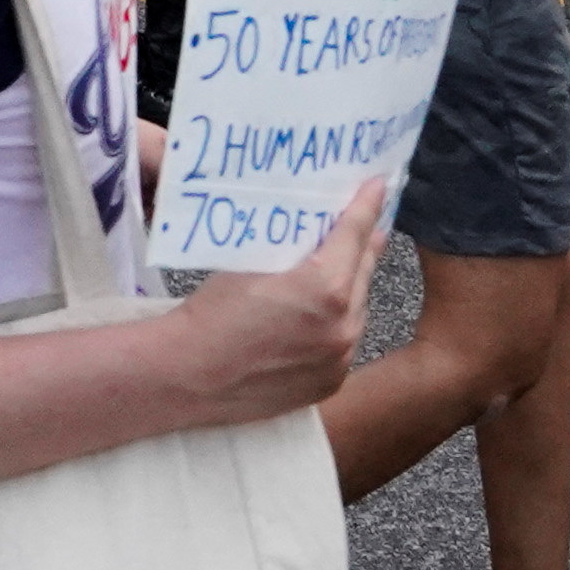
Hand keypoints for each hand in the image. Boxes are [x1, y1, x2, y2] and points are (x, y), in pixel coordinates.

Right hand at [176, 175, 390, 417]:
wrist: (192, 374)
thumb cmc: (214, 312)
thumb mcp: (253, 264)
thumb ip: (294, 249)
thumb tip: (316, 232)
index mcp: (325, 288)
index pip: (354, 235)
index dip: (367, 206)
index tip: (377, 186)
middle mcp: (343, 326)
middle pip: (363, 273)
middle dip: (363, 247)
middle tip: (365, 225)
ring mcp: (339, 359)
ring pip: (358, 310)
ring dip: (352, 287)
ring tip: (343, 269)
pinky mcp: (330, 383)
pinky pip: (344, 343)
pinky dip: (338, 324)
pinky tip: (323, 315)